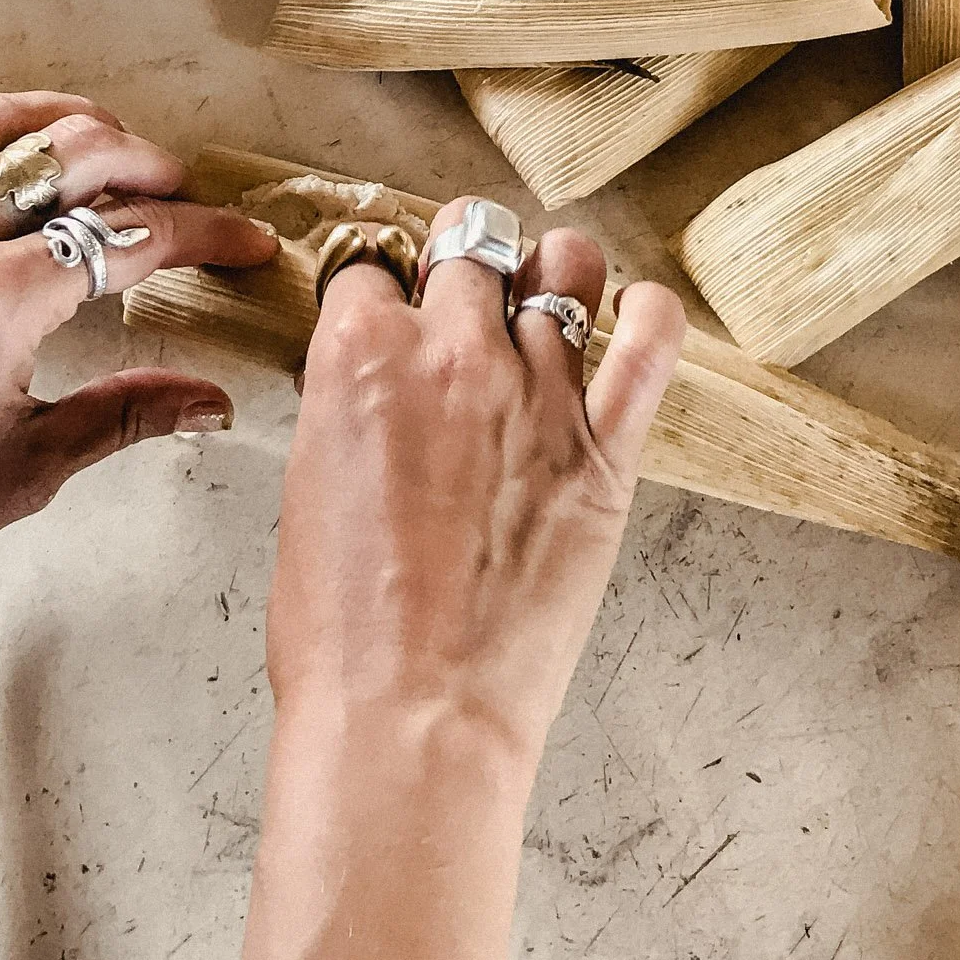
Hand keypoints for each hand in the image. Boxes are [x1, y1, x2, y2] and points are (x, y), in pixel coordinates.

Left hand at [0, 91, 276, 637]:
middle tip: (182, 195)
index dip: (204, 236)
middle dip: (145, 162)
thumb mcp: (19, 475)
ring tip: (101, 139)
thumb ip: (121, 417)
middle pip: (69, 153)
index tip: (243, 245)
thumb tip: (206, 401)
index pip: (129, 237)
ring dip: (57, 119)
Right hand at [268, 200, 685, 772]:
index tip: (392, 317)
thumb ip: (350, 404)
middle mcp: (455, 352)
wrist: (412, 715)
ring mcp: (539, 392)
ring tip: (546, 299)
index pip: (374, 268)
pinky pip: (653, 339)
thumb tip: (376, 378)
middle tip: (465, 302)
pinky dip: (649, 312)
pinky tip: (632, 317)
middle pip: (471, 243)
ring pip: (566, 264)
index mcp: (362, 354)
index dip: (382, 295)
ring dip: (551, 272)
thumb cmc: (343, 631)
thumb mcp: (307, 485)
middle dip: (464, 265)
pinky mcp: (607, 448)